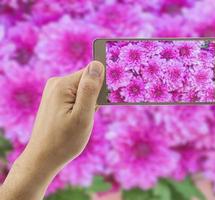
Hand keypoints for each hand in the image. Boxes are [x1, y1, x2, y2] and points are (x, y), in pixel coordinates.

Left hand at [0, 61, 103, 199]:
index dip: (102, 86)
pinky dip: (82, 106)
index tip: (103, 102)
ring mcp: (54, 91)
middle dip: (95, 96)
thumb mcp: (82, 116)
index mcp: (63, 85)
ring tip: (82, 120)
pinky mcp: (55, 99)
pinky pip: (76, 96)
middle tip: (90, 115)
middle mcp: (56, 83)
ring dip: (89, 103)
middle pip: (88, 80)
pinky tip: (78, 120)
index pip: (92, 72)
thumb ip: (90, 89)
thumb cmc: (65, 140)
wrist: (43, 158)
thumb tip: (98, 64)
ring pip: (83, 89)